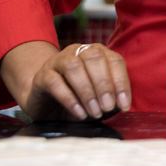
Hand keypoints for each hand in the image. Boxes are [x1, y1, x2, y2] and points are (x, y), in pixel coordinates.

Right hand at [3, 41, 131, 121]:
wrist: (44, 102)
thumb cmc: (77, 99)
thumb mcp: (98, 100)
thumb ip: (110, 99)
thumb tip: (121, 105)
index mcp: (97, 53)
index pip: (115, 60)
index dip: (121, 82)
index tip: (124, 105)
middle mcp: (78, 52)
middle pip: (94, 58)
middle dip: (104, 84)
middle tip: (108, 107)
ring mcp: (58, 61)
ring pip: (74, 66)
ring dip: (87, 91)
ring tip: (94, 112)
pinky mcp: (42, 75)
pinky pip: (54, 82)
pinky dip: (69, 99)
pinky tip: (79, 113)